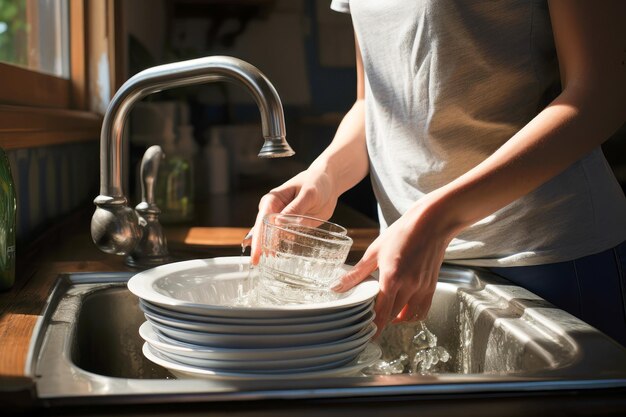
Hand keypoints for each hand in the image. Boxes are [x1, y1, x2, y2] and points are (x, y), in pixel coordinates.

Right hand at [248, 168, 338, 264]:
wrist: (329, 184)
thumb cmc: (317, 182)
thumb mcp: (308, 193)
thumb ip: (295, 207)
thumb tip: (279, 222)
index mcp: (272, 199)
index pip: (262, 220)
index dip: (258, 238)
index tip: (256, 253)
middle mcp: (274, 210)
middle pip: (264, 230)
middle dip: (260, 246)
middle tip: (257, 263)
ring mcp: (282, 219)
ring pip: (272, 236)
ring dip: (270, 248)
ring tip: (267, 264)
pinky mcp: (291, 226)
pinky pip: (285, 238)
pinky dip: (281, 247)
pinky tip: (279, 256)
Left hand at [332, 197, 456, 335]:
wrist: (431, 223)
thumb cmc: (402, 233)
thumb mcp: (374, 251)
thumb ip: (356, 273)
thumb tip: (337, 287)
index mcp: (391, 277)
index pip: (381, 312)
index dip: (373, 328)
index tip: (366, 337)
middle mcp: (408, 286)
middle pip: (392, 317)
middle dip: (380, 321)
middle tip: (369, 319)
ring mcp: (422, 288)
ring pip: (407, 316)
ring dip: (395, 319)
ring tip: (385, 314)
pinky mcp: (431, 287)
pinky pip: (421, 311)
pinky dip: (410, 316)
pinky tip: (401, 310)